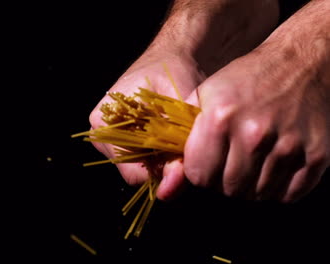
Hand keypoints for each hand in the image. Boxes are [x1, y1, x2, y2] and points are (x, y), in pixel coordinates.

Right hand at [89, 51, 204, 189]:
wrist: (170, 55)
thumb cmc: (174, 73)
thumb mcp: (179, 107)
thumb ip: (177, 146)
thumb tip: (172, 185)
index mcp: (105, 121)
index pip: (132, 171)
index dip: (161, 173)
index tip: (183, 163)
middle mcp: (101, 131)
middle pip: (134, 171)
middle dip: (161, 166)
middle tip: (183, 148)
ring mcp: (109, 134)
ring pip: (138, 166)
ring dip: (160, 159)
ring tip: (176, 138)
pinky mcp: (120, 135)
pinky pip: (139, 157)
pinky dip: (157, 153)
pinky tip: (169, 138)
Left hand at [181, 40, 329, 202]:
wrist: (303, 64)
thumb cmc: (250, 78)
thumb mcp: (208, 91)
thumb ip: (186, 126)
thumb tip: (175, 160)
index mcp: (220, 118)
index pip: (198, 176)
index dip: (200, 173)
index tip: (206, 165)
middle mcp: (253, 135)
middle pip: (227, 189)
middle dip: (224, 182)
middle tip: (230, 165)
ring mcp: (287, 148)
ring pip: (256, 195)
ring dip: (251, 186)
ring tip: (252, 164)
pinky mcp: (315, 156)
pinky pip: (288, 195)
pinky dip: (278, 189)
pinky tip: (273, 169)